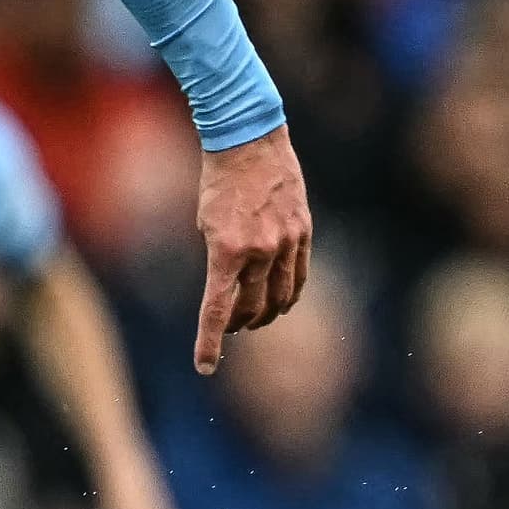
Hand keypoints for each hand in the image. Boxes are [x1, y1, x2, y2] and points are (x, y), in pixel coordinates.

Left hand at [191, 127, 310, 374]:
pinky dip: (290, 294)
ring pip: (280, 296)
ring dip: (266, 314)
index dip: (209, 342)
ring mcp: (287, 242)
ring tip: (254, 321)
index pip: (217, 310)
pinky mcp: (304, 232)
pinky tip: (283, 302)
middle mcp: (261, 251)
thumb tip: (230, 289)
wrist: (250, 141)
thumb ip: (219, 259)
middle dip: (238, 324)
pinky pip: (299, 275)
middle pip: (251, 307)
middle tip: (230, 331)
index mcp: (227, 251)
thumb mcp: (204, 223)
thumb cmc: (218, 181)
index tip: (204, 367)